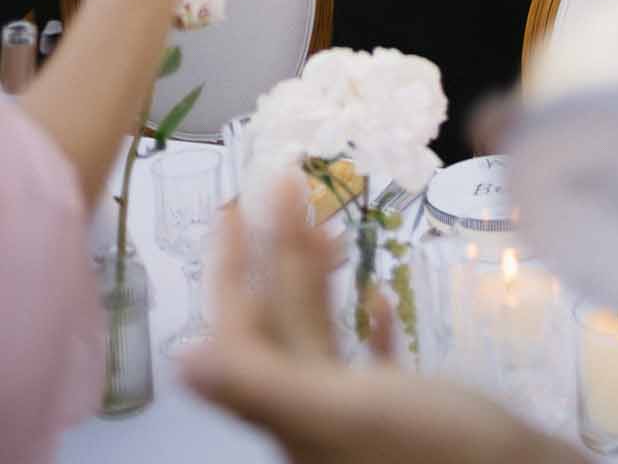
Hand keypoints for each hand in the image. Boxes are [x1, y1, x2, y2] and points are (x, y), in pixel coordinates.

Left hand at [187, 185, 576, 463]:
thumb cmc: (437, 449)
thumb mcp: (343, 412)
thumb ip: (261, 385)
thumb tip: (178, 359)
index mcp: (294, 413)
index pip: (241, 334)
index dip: (232, 269)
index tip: (235, 204)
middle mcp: (317, 416)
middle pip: (279, 324)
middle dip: (276, 251)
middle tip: (287, 183)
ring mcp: (362, 418)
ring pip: (320, 336)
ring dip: (317, 277)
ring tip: (333, 224)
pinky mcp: (408, 418)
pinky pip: (370, 365)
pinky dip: (367, 326)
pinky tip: (376, 300)